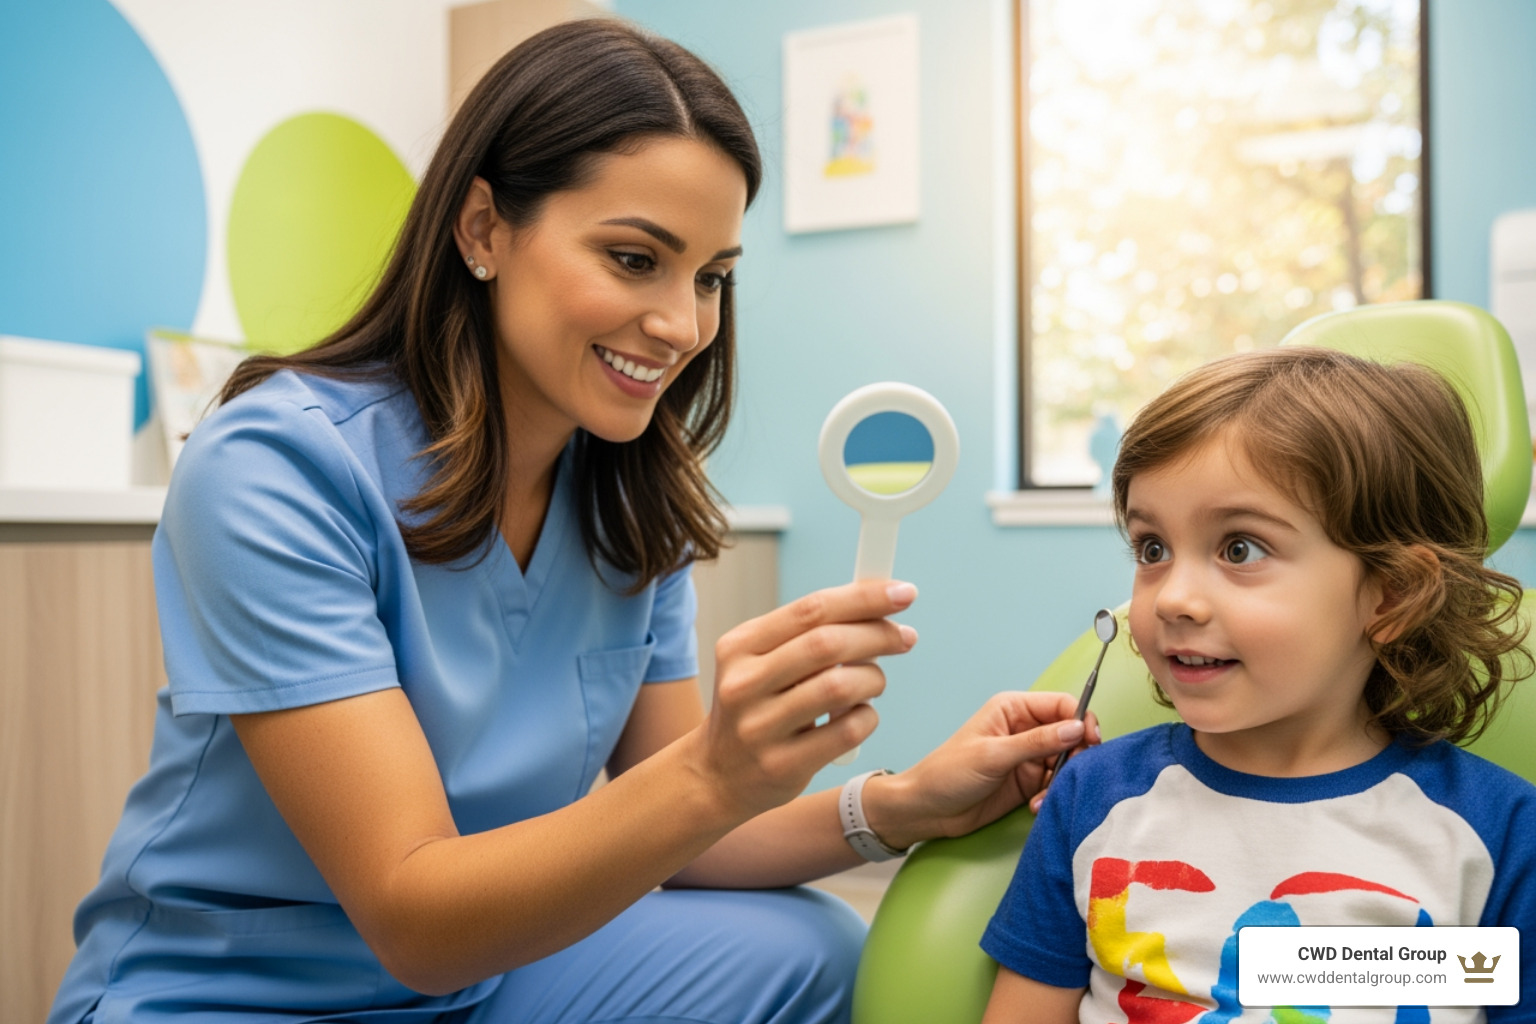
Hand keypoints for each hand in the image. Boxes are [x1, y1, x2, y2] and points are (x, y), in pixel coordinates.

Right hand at [691, 580, 920, 820]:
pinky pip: (847, 732)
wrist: (717, 774)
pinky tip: (861, 715)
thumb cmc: (756, 706)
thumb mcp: (762, 662)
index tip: (904, 592)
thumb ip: (809, 635)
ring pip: (840, 686)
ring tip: (874, 682)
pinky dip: (867, 717)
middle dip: (878, 634)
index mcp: (739, 646)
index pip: (810, 609)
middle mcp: (744, 683)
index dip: (863, 598)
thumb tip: (879, 608)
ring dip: (873, 679)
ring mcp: (760, 728)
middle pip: (826, 644)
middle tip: (904, 637)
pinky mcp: (782, 766)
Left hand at [862, 691, 1099, 849]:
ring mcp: (1028, 756)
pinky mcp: (1028, 781)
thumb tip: (1076, 728)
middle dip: (1075, 756)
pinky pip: (1055, 784)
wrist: (928, 810)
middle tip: (1069, 775)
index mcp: (1013, 709)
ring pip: (1066, 762)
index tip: (1090, 742)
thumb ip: (1036, 742)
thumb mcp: (993, 755)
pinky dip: (1051, 795)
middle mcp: (1025, 728)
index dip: (1080, 720)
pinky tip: (1034, 807)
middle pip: (1070, 734)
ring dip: (1062, 780)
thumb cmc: (949, 773)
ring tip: (1043, 797)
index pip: (1061, 705)